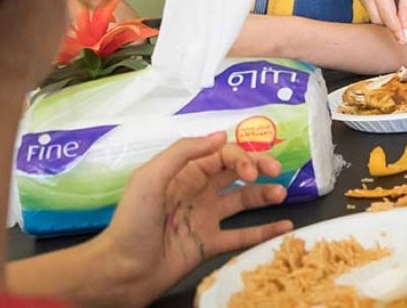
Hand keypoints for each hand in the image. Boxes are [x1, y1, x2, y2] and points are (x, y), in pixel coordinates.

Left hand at [94, 133, 291, 305]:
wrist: (121, 270)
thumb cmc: (132, 221)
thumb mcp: (149, 177)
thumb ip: (184, 153)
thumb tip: (221, 136)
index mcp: (184, 173)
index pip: (221, 155)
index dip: (241, 157)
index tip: (252, 170)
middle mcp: (198, 192)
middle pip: (235, 172)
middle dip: (258, 166)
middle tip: (276, 171)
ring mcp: (205, 218)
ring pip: (242, 200)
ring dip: (264, 194)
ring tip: (282, 194)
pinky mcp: (209, 244)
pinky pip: (242, 235)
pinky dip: (264, 231)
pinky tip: (285, 227)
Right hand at [358, 0, 406, 40]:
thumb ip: (406, 10)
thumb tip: (404, 29)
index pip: (387, 18)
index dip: (396, 31)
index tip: (403, 41)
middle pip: (378, 20)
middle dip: (392, 23)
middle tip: (404, 21)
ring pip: (373, 16)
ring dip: (386, 15)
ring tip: (395, 0)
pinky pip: (369, 10)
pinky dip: (379, 9)